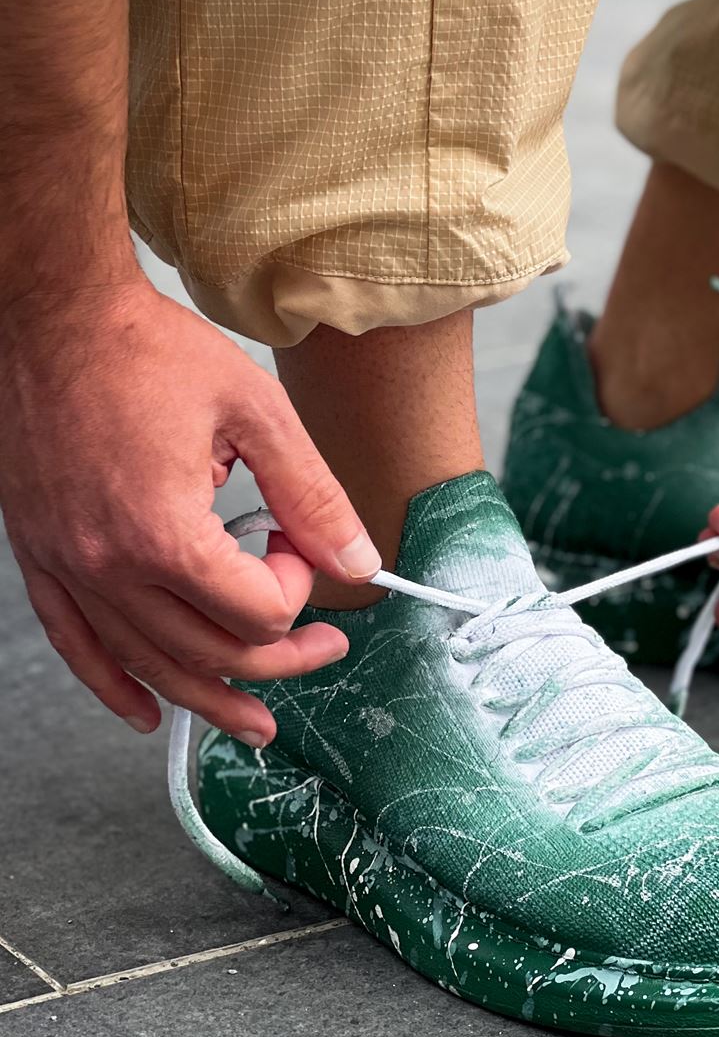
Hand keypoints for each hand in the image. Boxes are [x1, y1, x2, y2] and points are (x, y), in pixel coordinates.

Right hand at [0, 279, 378, 742]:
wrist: (56, 315)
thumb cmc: (149, 350)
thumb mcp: (255, 410)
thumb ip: (312, 493)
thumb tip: (360, 559)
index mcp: (163, 530)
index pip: (253, 609)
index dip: (296, 587)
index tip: (298, 542)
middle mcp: (107, 563)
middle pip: (205, 651)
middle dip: (277, 658)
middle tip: (323, 647)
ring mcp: (66, 564)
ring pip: (144, 664)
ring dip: (206, 699)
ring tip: (254, 722)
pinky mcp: (40, 555)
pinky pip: (75, 644)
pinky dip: (113, 685)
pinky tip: (146, 710)